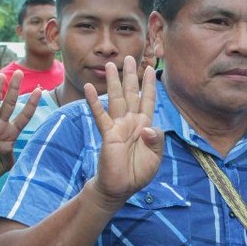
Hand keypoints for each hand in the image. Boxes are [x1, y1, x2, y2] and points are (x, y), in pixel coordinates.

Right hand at [0, 70, 40, 179]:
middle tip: (19, 72)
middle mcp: (1, 127)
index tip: (39, 91)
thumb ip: (6, 154)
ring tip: (3, 76)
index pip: (24, 116)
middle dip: (15, 88)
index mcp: (11, 134)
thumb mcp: (4, 165)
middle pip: (10, 104)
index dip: (31, 104)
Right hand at [85, 55, 163, 210]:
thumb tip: (149, 128)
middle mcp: (131, 122)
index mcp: (145, 126)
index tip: (151, 68)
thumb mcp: (155, 158)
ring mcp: (118, 126)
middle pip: (131, 94)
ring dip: (114, 82)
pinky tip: (90, 88)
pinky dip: (95, 102)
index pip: (148, 100)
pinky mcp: (108, 134)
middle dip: (131, 76)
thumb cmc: (138, 173)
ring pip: (116, 99)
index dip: (150, 85)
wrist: (120, 188)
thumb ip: (156, 141)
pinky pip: (100, 115)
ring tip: (110, 65)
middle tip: (130, 57)